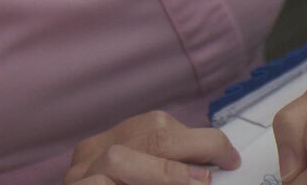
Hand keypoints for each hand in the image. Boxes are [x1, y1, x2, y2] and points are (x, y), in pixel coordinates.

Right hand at [63, 110, 241, 184]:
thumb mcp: (148, 178)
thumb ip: (170, 171)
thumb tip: (210, 173)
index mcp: (116, 143)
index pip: (162, 127)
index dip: (202, 141)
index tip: (228, 158)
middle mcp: (93, 152)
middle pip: (148, 134)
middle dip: (190, 151)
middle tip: (212, 176)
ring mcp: (78, 172)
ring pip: (119, 158)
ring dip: (162, 174)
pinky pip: (98, 184)